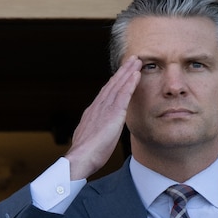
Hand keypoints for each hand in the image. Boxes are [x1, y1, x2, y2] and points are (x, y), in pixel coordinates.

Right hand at [64, 56, 141, 180]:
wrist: (80, 158)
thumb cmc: (85, 155)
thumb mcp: (90, 140)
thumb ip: (95, 132)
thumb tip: (97, 134)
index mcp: (92, 113)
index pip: (105, 94)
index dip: (114, 83)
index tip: (121, 74)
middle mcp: (97, 107)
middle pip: (112, 85)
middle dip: (122, 72)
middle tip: (131, 60)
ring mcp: (104, 109)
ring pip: (118, 85)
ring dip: (127, 72)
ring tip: (136, 61)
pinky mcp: (113, 113)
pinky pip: (123, 94)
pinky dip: (130, 83)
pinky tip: (136, 74)